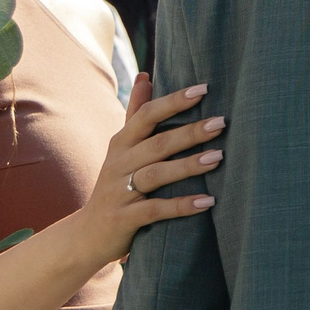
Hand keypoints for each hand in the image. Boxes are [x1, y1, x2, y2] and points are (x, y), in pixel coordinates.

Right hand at [75, 76, 224, 266]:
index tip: (204, 89)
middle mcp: (119, 163)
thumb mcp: (121, 148)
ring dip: (188, 165)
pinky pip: (155, 210)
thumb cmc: (115, 185)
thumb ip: (135, 113)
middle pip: (157, 143)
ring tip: (219, 157)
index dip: (173, 101)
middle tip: (222, 122)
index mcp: (121, 143)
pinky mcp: (124, 218)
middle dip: (190, 132)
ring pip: (156, 174)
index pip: (147, 115)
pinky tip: (208, 201)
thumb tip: (145, 75)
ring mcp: (120, 192)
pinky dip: (182, 205)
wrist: (87, 234)